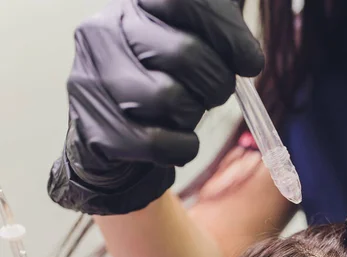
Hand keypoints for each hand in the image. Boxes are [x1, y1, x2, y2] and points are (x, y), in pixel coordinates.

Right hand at [48, 0, 263, 214]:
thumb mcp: (190, 44)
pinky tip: (178, 141)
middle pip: (185, 54)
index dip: (227, 33)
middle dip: (216, 83)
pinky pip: (156, 142)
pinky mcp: (94, 128)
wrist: (117, 133)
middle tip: (216, 93)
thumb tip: (250, 59)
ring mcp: (92, 80)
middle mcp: (104, 32)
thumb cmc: (163, 80)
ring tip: (186, 113)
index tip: (250, 61)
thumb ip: (220, 38)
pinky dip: (182, 148)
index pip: (188, 2)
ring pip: (169, 99)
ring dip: (193, 115)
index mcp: (135, 4)